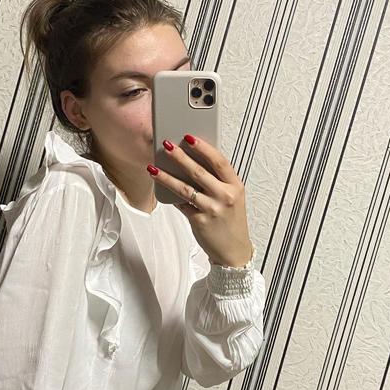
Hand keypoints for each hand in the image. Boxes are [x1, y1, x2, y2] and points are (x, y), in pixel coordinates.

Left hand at [147, 134, 253, 266]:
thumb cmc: (231, 223)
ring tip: (154, 168)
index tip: (190, 137)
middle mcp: (225, 196)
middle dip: (180, 157)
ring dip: (167, 176)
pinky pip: (182, 205)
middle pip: (199, 172)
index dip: (204, 148)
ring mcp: (212, 209)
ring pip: (185, 188)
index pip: (219, 162)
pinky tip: (161, 189)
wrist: (234, 252)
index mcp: (235, 187)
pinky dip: (172, 197)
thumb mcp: (232, 199)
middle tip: (167, 145)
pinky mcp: (200, 221)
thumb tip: (192, 165)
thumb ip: (217, 183)